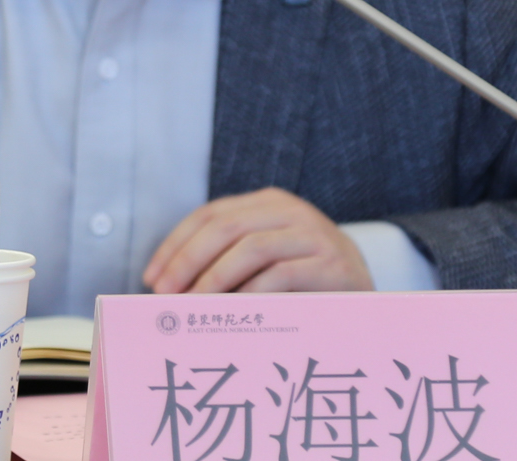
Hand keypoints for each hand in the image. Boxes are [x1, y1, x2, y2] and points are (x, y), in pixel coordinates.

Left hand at [142, 187, 371, 294]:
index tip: (151, 277)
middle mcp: (290, 211)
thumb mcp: (264, 258)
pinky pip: (281, 275)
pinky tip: (233, 313)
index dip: (176, 244)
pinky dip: (252, 295)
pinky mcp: (331, 264)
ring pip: (251, 248)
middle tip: (165, 294)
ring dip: (215, 280)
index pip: (210, 215)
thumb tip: (169, 288)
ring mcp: (313, 234)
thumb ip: (226, 261)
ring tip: (194, 307)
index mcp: (267, 203)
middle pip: (225, 227)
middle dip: (188, 261)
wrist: (365, 288)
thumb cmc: (302, 278)